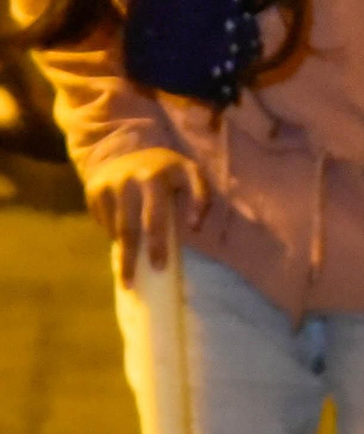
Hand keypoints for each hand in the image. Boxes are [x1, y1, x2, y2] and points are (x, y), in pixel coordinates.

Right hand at [84, 147, 210, 288]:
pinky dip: (111, 234)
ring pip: (112, 229)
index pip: (154, 219)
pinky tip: (121, 239)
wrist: (126, 149)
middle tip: (130, 284)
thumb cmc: (166, 169)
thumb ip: (202, 196)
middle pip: (127, 230)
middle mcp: (126, 182)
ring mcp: (105, 187)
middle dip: (129, 260)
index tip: (158, 267)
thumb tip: (194, 226)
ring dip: (120, 251)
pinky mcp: (92, 192)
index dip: (156, 245)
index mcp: (154, 179)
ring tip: (127, 271)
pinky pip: (102, 222)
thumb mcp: (191, 173)